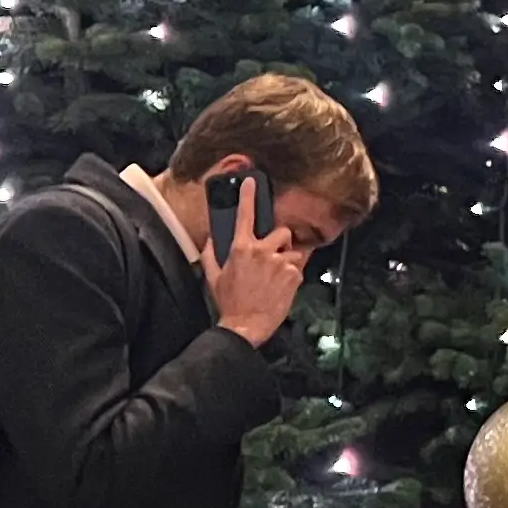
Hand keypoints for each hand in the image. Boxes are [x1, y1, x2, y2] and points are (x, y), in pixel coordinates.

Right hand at [207, 182, 312, 344]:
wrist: (245, 325)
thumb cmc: (228, 302)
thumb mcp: (213, 277)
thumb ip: (210, 254)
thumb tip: (210, 238)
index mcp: (241, 248)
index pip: (245, 216)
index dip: (248, 197)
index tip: (250, 182)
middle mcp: (262, 251)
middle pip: (282, 232)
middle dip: (281, 242)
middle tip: (274, 256)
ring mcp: (280, 263)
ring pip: (293, 252)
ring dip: (288, 260)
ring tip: (276, 277)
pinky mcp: (294, 276)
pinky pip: (298, 268)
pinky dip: (292, 275)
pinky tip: (281, 287)